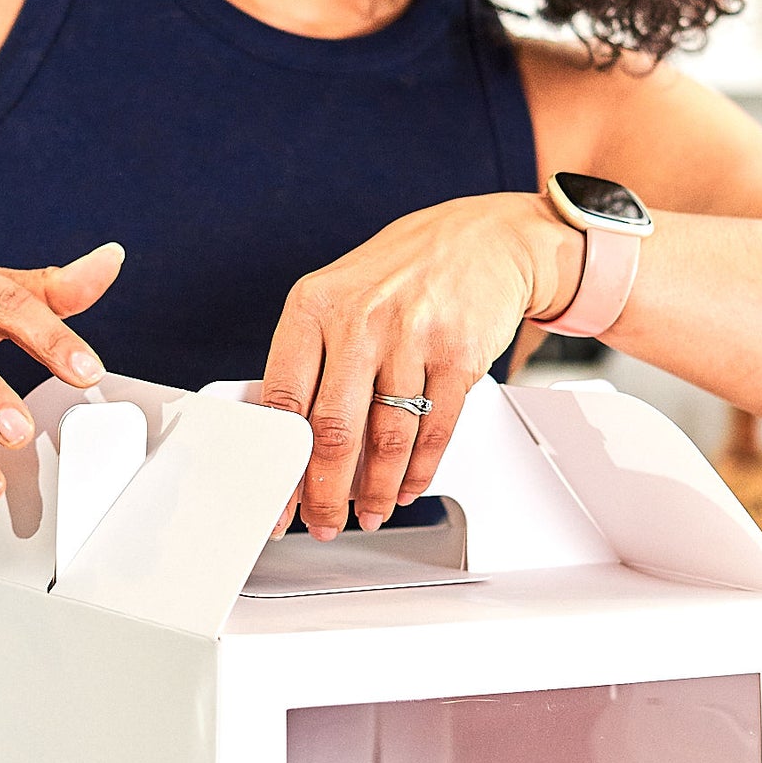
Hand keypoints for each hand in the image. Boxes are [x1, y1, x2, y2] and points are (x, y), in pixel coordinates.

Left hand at [260, 194, 581, 537]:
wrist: (483, 238)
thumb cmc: (401, 276)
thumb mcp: (339, 298)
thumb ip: (313, 363)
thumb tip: (296, 446)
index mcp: (313, 306)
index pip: (284, 401)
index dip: (280, 464)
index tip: (278, 502)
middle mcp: (359, 318)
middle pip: (333, 431)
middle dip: (325, 494)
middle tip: (323, 524)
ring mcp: (412, 336)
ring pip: (387, 438)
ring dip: (377, 491)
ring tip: (370, 513)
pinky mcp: (459, 354)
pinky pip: (434, 431)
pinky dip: (419, 471)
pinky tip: (407, 487)